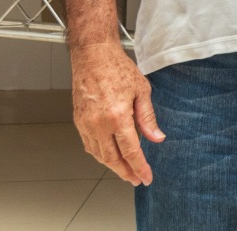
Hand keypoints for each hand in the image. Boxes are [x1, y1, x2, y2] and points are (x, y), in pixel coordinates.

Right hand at [69, 42, 164, 185]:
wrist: (93, 57)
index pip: (130, 151)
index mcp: (117, 117)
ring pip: (99, 154)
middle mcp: (99, 124)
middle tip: (136, 179)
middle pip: (113, 158)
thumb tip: (157, 138)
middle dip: (126, 172)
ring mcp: (86, 124)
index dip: (139, 167)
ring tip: (126, 170)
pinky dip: (100, 154)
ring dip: (113, 166)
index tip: (146, 177)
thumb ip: (148, 118)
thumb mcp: (142, 91)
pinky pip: (89, 145)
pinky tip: (109, 156)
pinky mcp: (78, 121)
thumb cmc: (118, 69)